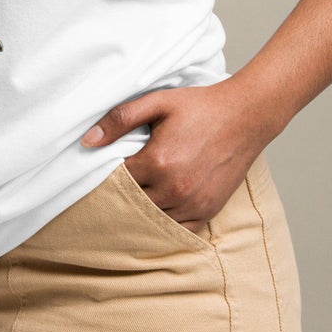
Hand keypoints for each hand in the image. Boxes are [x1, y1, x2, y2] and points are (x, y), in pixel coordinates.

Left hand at [80, 80, 276, 230]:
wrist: (245, 116)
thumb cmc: (199, 107)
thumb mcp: (156, 102)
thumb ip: (118, 120)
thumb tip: (87, 141)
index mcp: (158, 162)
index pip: (116, 180)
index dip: (106, 175)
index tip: (102, 168)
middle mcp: (175, 188)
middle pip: (132, 203)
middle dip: (121, 194)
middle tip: (112, 185)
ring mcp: (194, 203)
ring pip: (153, 219)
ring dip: (141, 209)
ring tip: (134, 195)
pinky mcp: (209, 211)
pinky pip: (178, 229)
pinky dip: (164, 221)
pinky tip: (156, 208)